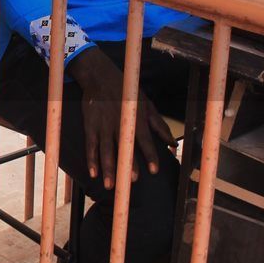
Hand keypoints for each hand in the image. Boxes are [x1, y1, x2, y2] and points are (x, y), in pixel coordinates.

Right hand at [68, 47, 174, 188]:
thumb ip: (159, 125)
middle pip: (123, 148)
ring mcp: (103, 126)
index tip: (153, 170)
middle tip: (130, 181)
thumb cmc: (127, 91)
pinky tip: (93, 173)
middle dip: (127, 165)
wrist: (100, 77)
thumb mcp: (146, 104)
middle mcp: (119, 123)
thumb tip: (172, 143)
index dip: (150, 156)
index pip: (144, 140)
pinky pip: (91, 146)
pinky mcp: (90, 126)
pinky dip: (91, 160)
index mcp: (135, 118)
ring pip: (105, 150)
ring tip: (110, 185)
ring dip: (108, 168)